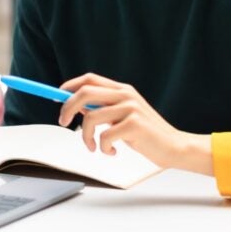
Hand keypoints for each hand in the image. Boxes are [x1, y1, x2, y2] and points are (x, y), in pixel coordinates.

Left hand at [59, 72, 213, 174]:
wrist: (173, 146)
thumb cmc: (146, 134)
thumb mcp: (123, 116)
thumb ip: (104, 108)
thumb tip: (77, 106)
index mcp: (123, 90)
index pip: (89, 79)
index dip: (70, 86)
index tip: (57, 98)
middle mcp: (126, 95)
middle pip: (85, 92)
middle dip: (67, 107)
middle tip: (63, 122)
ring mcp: (131, 108)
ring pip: (91, 118)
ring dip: (85, 137)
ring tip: (94, 147)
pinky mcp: (134, 125)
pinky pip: (104, 136)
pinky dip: (103, 148)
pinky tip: (112, 152)